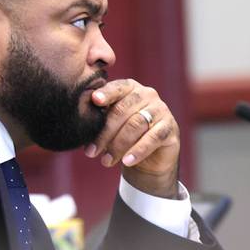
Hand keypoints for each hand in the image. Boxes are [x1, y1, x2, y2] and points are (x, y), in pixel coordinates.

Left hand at [84, 78, 179, 198]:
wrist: (148, 157)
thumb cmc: (123, 135)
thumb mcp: (110, 125)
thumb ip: (99, 118)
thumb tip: (79, 121)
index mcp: (130, 88)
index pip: (117, 87)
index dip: (106, 93)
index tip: (95, 100)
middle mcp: (147, 95)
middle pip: (123, 110)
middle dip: (105, 133)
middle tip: (91, 152)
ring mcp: (161, 110)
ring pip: (136, 125)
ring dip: (118, 145)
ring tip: (106, 161)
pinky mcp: (170, 128)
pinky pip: (153, 138)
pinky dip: (138, 150)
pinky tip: (126, 162)